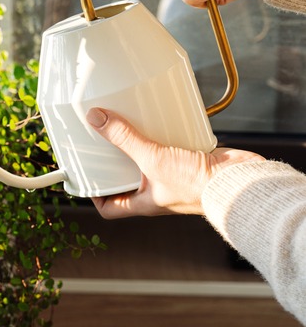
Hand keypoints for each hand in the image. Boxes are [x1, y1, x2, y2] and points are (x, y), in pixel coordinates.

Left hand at [85, 108, 264, 217]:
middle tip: (101, 144)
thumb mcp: (152, 159)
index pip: (110, 208)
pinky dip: (164, 135)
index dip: (95, 196)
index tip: (85, 177)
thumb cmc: (198, 186)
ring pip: (149, 163)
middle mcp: (157, 193)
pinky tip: (158, 119)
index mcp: (144, 203)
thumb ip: (125, 139)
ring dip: (139, 146)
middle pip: (127, 181)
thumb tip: (96, 120)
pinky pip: (171, 149)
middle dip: (114, 164)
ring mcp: (174, 178)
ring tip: (126, 126)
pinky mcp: (190, 162)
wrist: (240, 182)